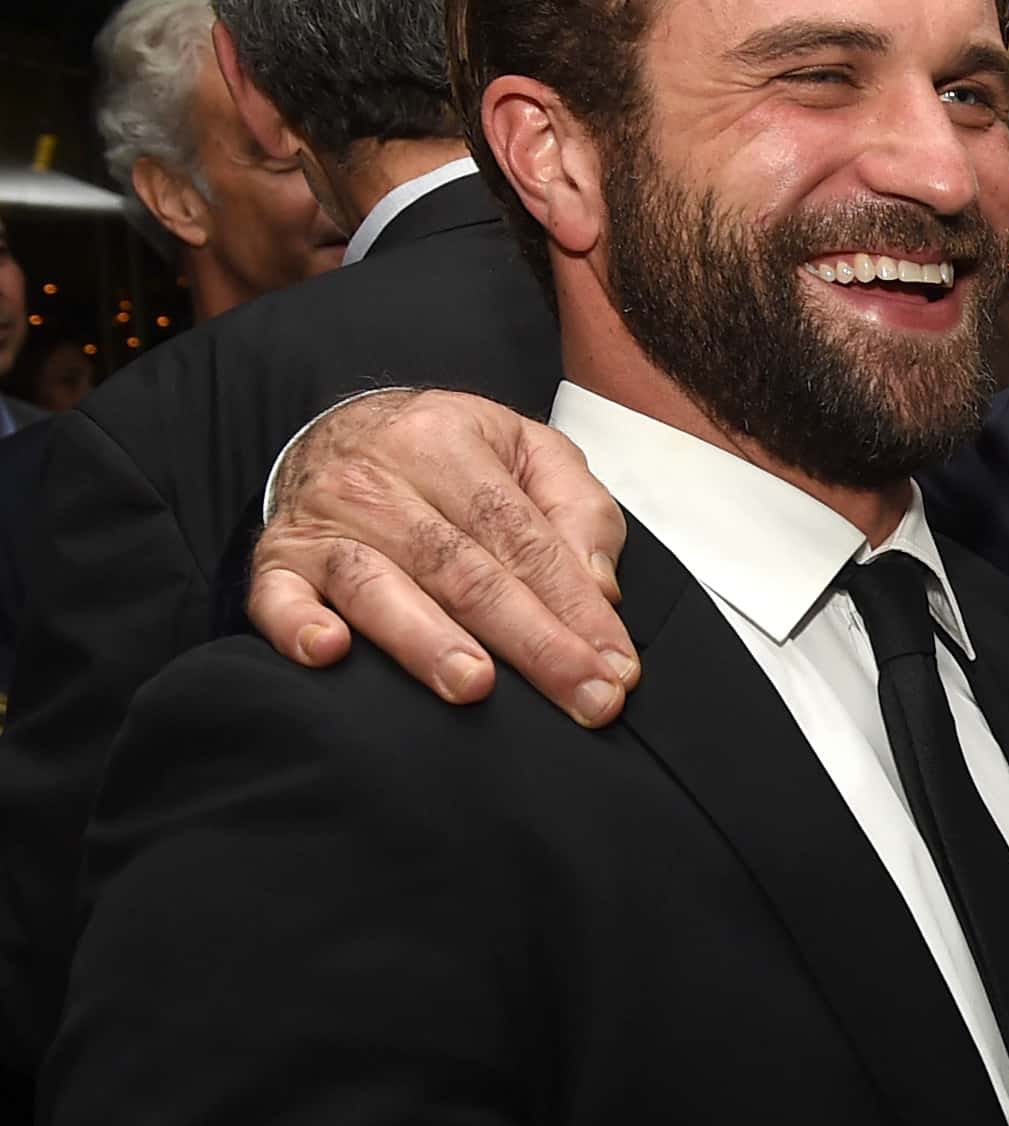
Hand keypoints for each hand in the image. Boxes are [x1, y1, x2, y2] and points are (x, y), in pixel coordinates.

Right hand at [249, 389, 637, 725]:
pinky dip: (297, 625)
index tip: (614, 668)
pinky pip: (276, 597)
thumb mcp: (530, 452)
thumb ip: (579, 511)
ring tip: (473, 685)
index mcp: (448, 441)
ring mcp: (322, 520)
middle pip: (463, 569)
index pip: (522, 535)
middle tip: (581, 698)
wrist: (345, 428)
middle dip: (531, 642)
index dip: (574, 604)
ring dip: (426, 640)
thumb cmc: (452, 455)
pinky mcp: (276, 560)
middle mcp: (378, 479)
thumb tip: (601, 591)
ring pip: (377, 585)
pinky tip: (329, 652)